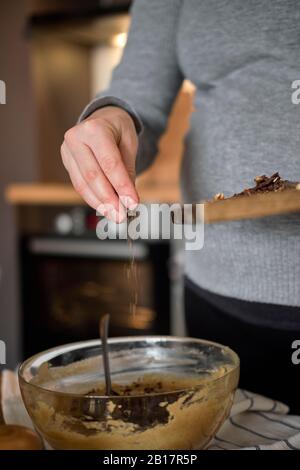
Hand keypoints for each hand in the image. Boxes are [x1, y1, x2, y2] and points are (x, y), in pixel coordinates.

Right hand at [61, 106, 138, 222]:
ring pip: (83, 184)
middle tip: (122, 215)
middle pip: (93, 176)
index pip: (109, 163)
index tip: (132, 202)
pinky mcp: (66, 163)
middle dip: (109, 199)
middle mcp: (76, 138)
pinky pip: (79, 185)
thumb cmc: (118, 129)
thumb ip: (128, 170)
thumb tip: (128, 198)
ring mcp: (67, 151)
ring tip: (115, 215)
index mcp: (94, 129)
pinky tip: (104, 208)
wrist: (103, 119)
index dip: (121, 186)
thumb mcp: (130, 144)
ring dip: (100, 203)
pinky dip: (93, 199)